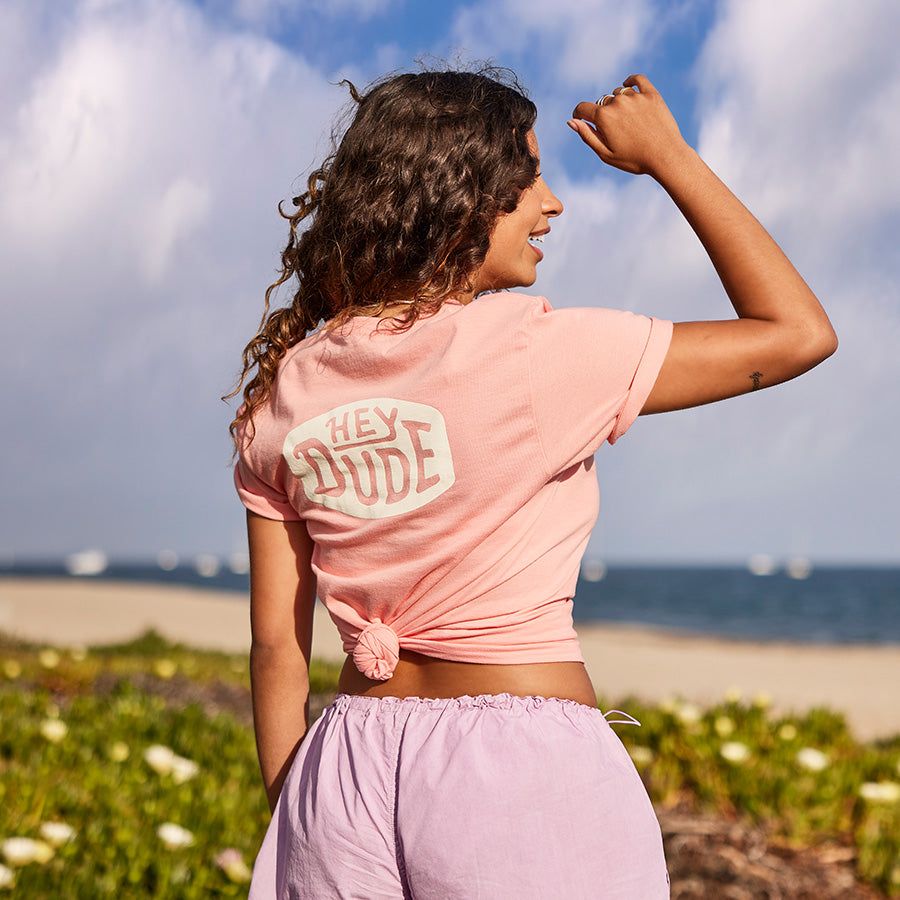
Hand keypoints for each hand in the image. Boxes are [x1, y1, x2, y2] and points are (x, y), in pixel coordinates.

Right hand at [569, 74, 688, 176]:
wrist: (665, 156)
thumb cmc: (634, 159)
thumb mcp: (606, 154)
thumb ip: (587, 136)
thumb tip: (571, 121)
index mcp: (603, 118)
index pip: (582, 108)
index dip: (578, 115)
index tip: (581, 119)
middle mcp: (617, 103)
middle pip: (602, 103)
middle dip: (603, 114)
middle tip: (615, 131)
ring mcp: (635, 97)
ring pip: (618, 93)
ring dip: (618, 102)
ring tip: (628, 120)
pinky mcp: (651, 94)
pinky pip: (637, 80)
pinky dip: (630, 81)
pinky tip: (627, 84)